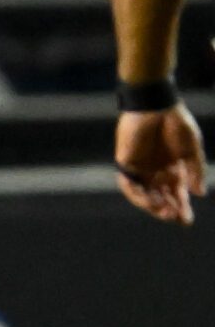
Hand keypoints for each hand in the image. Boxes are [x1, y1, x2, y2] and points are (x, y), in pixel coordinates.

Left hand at [116, 104, 204, 224]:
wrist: (156, 106)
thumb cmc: (176, 124)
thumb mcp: (191, 150)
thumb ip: (195, 171)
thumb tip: (200, 193)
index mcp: (173, 169)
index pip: (176, 194)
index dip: (181, 207)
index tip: (186, 221)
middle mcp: (156, 171)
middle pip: (161, 198)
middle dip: (169, 210)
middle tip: (177, 218)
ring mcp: (140, 168)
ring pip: (144, 195)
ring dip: (153, 206)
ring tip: (166, 213)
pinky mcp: (126, 162)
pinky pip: (129, 184)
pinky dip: (138, 195)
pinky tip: (150, 202)